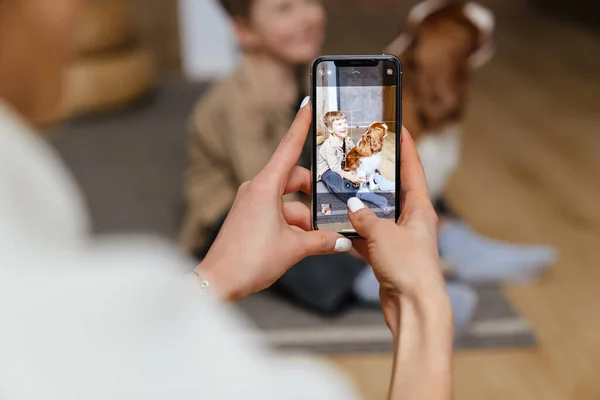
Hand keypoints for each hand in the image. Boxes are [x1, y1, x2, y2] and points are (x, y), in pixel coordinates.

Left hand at [197, 99, 351, 302]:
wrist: (219, 282)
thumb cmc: (249, 260)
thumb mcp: (293, 248)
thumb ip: (322, 241)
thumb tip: (343, 240)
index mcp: (265, 186)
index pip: (288, 147)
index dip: (301, 125)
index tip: (307, 105)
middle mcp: (256, 189)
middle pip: (294, 179)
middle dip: (314, 194)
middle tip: (333, 207)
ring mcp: (251, 203)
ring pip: (288, 200)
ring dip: (305, 216)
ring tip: (320, 237)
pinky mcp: (249, 217)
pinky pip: (278, 212)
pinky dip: (293, 224)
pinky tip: (305, 243)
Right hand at [347, 127, 449, 336]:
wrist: (414, 308)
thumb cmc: (410, 270)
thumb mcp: (383, 236)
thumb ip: (364, 218)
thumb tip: (351, 206)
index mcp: (420, 209)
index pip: (413, 169)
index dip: (405, 146)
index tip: (397, 126)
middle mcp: (412, 221)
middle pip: (393, 190)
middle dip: (377, 175)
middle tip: (360, 158)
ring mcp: (400, 238)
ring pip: (378, 214)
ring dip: (361, 206)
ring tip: (343, 190)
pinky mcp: (389, 255)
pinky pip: (369, 237)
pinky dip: (355, 232)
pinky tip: (338, 227)